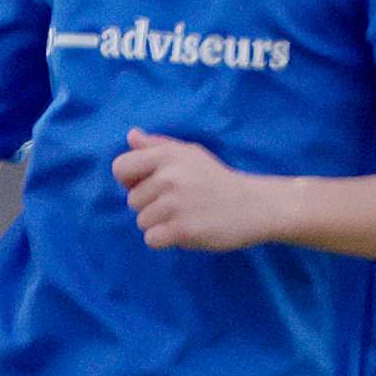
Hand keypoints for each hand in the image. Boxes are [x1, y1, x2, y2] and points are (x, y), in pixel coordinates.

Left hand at [113, 127, 284, 250]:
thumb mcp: (190, 154)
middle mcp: (169, 176)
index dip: (130, 180)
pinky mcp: (183, 229)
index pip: (120, 167)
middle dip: (151, 205)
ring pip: (142, 222)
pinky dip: (165, 240)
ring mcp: (176, 203)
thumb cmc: (216, 180)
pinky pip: (152, 239)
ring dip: (160, 224)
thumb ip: (157, 146)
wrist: (255, 206)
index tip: (151, 185)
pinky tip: (186, 230)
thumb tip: (131, 135)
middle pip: (132, 200)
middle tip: (181, 202)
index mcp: (167, 155)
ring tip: (187, 215)